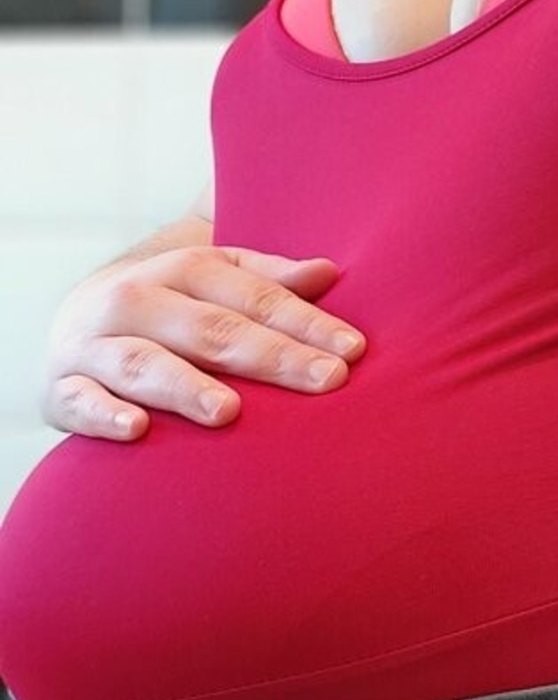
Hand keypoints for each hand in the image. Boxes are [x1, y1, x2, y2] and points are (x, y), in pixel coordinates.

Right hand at [44, 244, 365, 440]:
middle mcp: (136, 299)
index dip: (306, 323)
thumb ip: (269, 282)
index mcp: (184, 269)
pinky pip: (81, 403)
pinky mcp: (61, 389)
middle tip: (325, 382)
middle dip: (270, 357)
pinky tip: (137, 430)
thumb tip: (329, 271)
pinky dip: (104, 416)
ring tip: (229, 412)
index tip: (354, 352)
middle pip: (210, 329)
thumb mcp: (217, 282)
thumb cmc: (172, 308)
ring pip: (143, 364)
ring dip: (185, 387)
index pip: (254, 297)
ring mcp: (95, 344)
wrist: (74, 326)